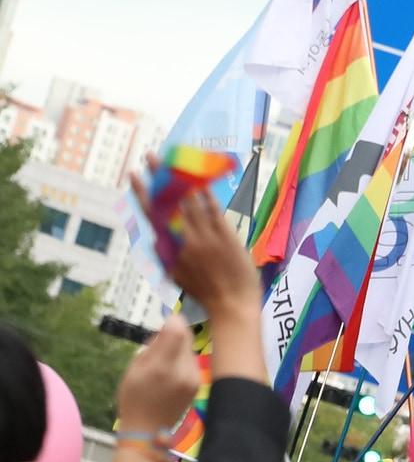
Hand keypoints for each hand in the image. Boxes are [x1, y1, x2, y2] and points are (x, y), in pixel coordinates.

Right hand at [116, 314, 199, 431]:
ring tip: (162, 363)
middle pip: (187, 336)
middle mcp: (182, 371)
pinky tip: (171, 373)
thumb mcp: (134, 368)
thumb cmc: (133, 398)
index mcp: (161, 366)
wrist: (148, 430)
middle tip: (159, 343)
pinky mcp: (198, 383)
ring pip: (190, 348)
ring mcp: (194, 378)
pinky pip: (192, 360)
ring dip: (178, 347)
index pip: (178, 330)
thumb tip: (166, 327)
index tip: (164, 323)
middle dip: (174, 333)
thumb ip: (152, 346)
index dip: (173, 321)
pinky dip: (183, 359)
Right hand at [132, 161, 258, 321]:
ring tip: (174, 158)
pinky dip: (205, 192)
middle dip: (158, 176)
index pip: (151, 215)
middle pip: (167, 202)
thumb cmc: (206, 292)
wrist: (232, 305)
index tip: (133, 176)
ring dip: (180, 177)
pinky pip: (212, 208)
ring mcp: (204, 237)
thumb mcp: (177, 275)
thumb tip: (156, 238)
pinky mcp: (224, 236)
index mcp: (168, 250)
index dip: (142, 193)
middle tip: (150, 155)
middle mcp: (183, 240)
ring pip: (188, 201)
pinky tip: (199, 177)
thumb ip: (166, 254)